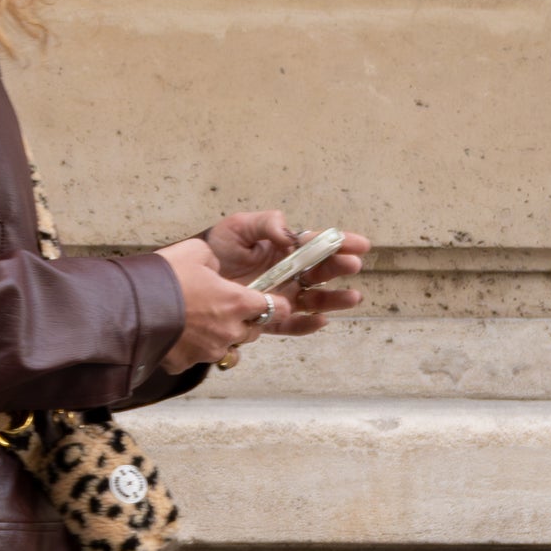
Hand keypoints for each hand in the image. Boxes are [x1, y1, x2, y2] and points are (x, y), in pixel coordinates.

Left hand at [157, 222, 371, 370]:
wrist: (189, 275)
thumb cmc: (217, 247)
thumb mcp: (239, 226)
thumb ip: (268, 224)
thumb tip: (291, 235)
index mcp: (286, 248)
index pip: (318, 245)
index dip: (340, 243)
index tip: (360, 244)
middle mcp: (289, 273)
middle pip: (321, 272)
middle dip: (340, 268)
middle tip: (353, 265)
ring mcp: (281, 296)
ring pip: (315, 300)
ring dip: (334, 299)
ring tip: (352, 297)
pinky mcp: (269, 317)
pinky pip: (291, 324)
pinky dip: (306, 325)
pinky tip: (321, 321)